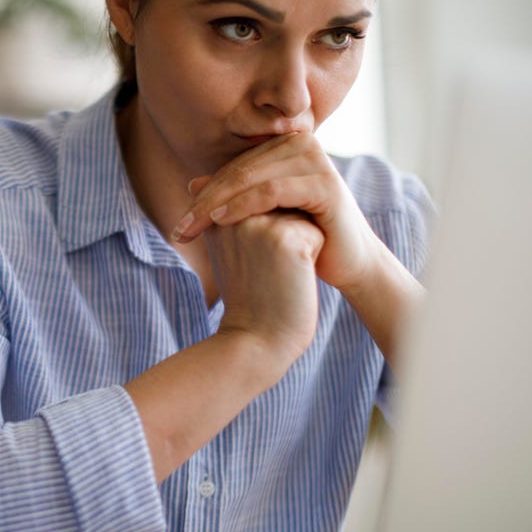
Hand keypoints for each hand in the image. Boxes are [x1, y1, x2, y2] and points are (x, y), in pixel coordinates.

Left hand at [172, 132, 381, 291]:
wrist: (347, 265)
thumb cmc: (302, 240)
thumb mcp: (262, 216)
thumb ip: (232, 196)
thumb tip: (191, 183)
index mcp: (286, 146)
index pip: (234, 168)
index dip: (203, 195)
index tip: (178, 225)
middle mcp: (302, 144)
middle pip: (239, 171)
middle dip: (204, 202)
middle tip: (178, 230)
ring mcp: (316, 160)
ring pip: (250, 179)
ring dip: (215, 204)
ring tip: (192, 228)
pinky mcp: (325, 184)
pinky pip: (272, 191)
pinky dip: (242, 205)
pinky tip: (218, 222)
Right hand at [207, 211, 324, 371]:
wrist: (257, 340)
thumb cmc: (247, 297)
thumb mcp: (229, 249)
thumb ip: (234, 213)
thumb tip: (243, 190)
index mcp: (215, 213)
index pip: (261, 201)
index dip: (266, 235)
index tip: (253, 265)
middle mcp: (232, 213)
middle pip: (281, 203)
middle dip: (283, 234)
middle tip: (265, 272)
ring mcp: (257, 224)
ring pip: (299, 215)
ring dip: (298, 243)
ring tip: (277, 273)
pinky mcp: (285, 237)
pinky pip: (316, 233)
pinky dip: (312, 256)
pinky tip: (291, 278)